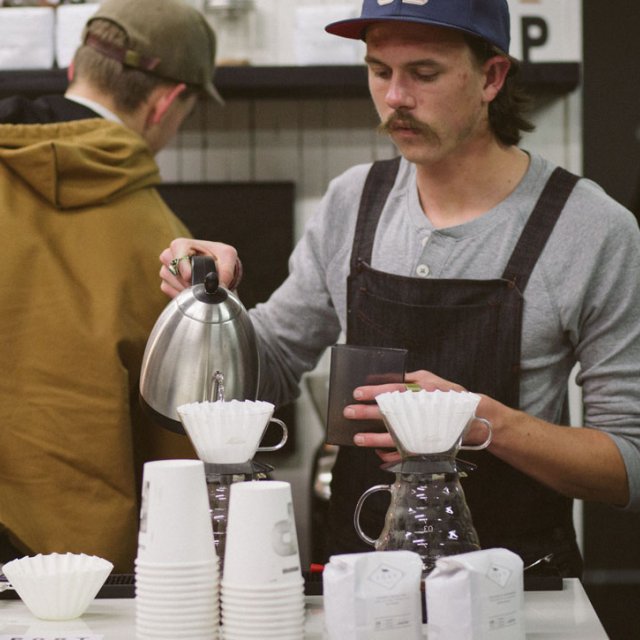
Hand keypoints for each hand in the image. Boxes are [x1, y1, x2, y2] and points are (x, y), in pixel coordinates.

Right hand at [159, 238, 239, 298]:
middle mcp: (169, 256)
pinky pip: (169, 292)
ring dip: (186, 290)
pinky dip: (182, 296)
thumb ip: (226, 270)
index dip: (182, 265)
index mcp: (181, 245)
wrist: (216, 269)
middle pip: (171, 271)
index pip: (175, 252)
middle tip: (200, 286)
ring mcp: (166, 271)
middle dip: (186, 281)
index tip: (189, 276)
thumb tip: (220, 287)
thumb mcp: (227, 256)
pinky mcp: (166, 284)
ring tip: (200, 289)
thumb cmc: (219, 257)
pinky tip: (193, 294)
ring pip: (169, 283)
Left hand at [346, 369, 470, 457]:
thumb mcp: (433, 381)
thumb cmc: (451, 398)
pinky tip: (377, 452)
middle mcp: (419, 414)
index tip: (357, 393)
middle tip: (349, 413)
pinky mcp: (424, 449)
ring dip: (372, 439)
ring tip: (357, 438)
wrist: (476, 420)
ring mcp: (422, 433)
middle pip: (388, 414)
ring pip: (392, 438)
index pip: (392, 391)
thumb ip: (412, 379)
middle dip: (365, 414)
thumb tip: (391, 379)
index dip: (373, 392)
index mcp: (421, 394)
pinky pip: (403, 455)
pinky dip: (389, 455)